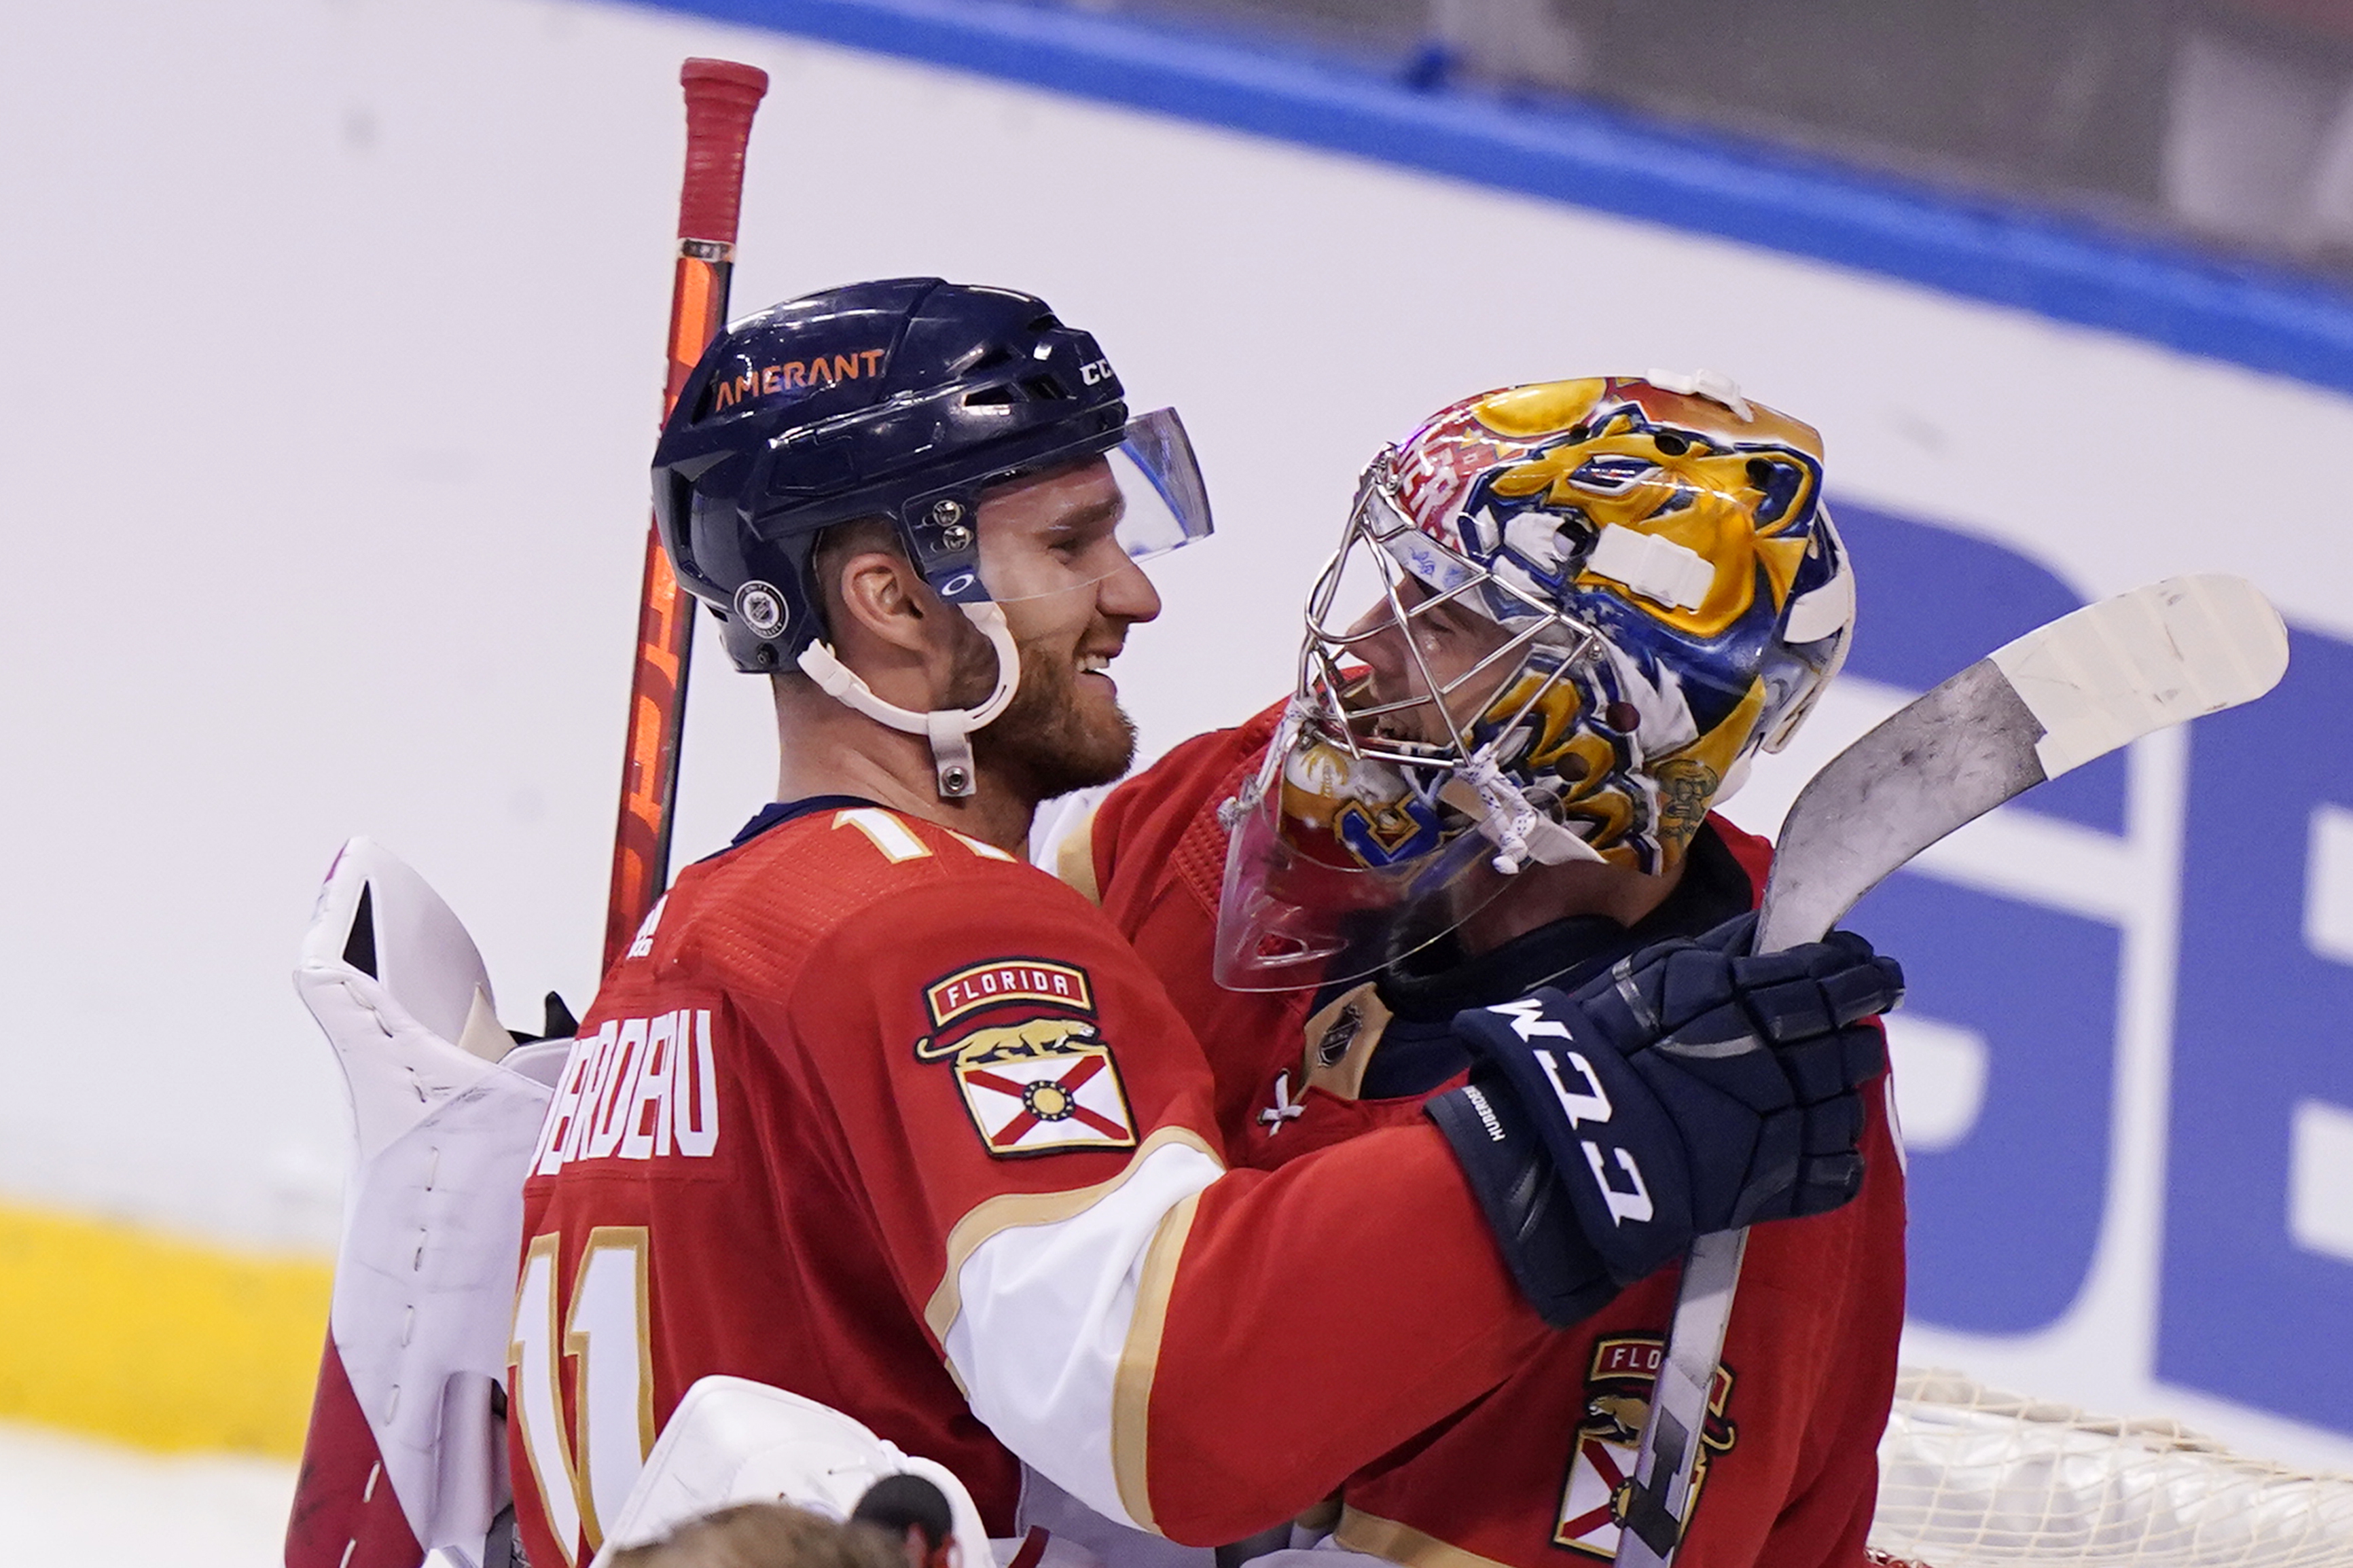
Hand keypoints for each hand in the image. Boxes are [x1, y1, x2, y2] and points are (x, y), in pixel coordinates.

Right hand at [1430, 913, 1900, 1301]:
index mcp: (1755, 1001)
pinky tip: (1801, 1142)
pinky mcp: (1779, 1188)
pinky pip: (1841, 1172)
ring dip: (1836, 1094)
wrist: (1572, 1143)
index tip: (1871, 970)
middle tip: (1837, 1030)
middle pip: (1858, 1043)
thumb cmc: (1603, 1048)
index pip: (1839, 977)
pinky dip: (1832, 1158)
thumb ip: (1725, 951)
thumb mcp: (1656, 977)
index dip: (1863, 972)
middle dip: (1851, 1033)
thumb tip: (1772, 928)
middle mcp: (1784, 1061)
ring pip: (1851, 1107)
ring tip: (1804, 1091)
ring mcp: (1787, 1129)